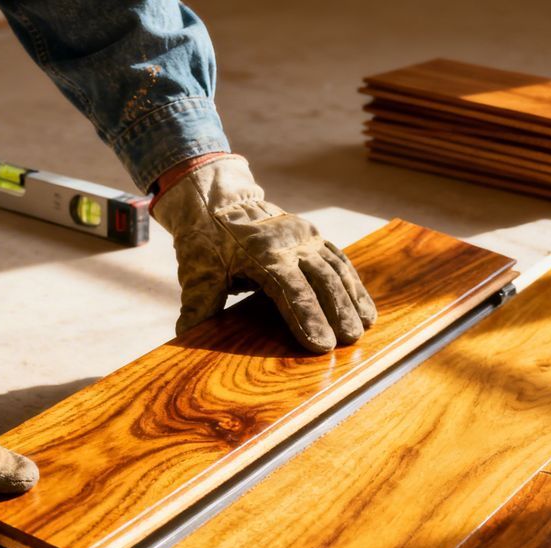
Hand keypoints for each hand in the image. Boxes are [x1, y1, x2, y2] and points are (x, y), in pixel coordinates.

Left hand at [151, 155, 376, 351]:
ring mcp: (306, 236)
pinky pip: (340, 261)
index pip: (290, 289)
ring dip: (352, 298)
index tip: (321, 344)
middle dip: (338, 311)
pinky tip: (365, 307)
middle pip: (321, 280)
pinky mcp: (314, 237)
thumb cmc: (206, 241)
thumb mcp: (197, 271)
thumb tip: (186, 336)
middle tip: (350, 341)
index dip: (307, 317)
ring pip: (336, 269)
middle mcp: (291, 241)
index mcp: (263, 251)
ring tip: (364, 327)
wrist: (217, 201)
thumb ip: (197, 304)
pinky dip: (354, 284)